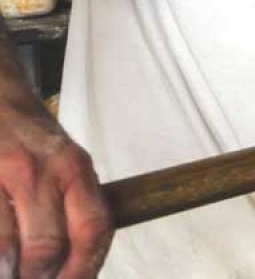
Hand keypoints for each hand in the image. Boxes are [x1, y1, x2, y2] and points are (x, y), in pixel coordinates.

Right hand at [0, 96, 111, 277]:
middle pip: (45, 248)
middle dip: (40, 278)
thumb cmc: (34, 142)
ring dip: (7, 271)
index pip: (93, 229)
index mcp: (75, 169)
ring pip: (4, 248)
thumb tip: (77, 266)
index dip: (84, 269)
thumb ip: (76, 209)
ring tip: (11, 273)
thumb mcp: (68, 166)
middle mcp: (38, 173)